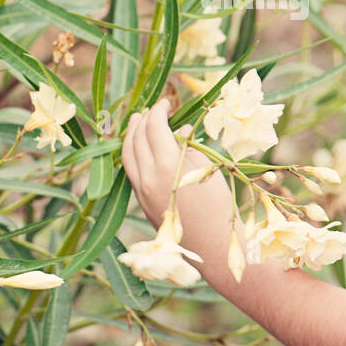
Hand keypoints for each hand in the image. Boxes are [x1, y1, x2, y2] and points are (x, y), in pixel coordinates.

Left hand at [120, 99, 215, 229]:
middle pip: (137, 139)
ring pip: (127, 155)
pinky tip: (141, 147)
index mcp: (167, 165)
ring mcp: (141, 190)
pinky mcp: (141, 201)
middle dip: (143, 120)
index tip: (167, 103)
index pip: (154, 127)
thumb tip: (179, 130)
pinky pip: (131, 170)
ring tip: (138, 121)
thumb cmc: (217, 204)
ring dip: (132, 135)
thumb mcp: (205, 169)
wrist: (211, 243)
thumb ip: (187, 147)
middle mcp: (148, 177)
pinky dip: (133, 153)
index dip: (159, 111)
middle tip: (152, 110)